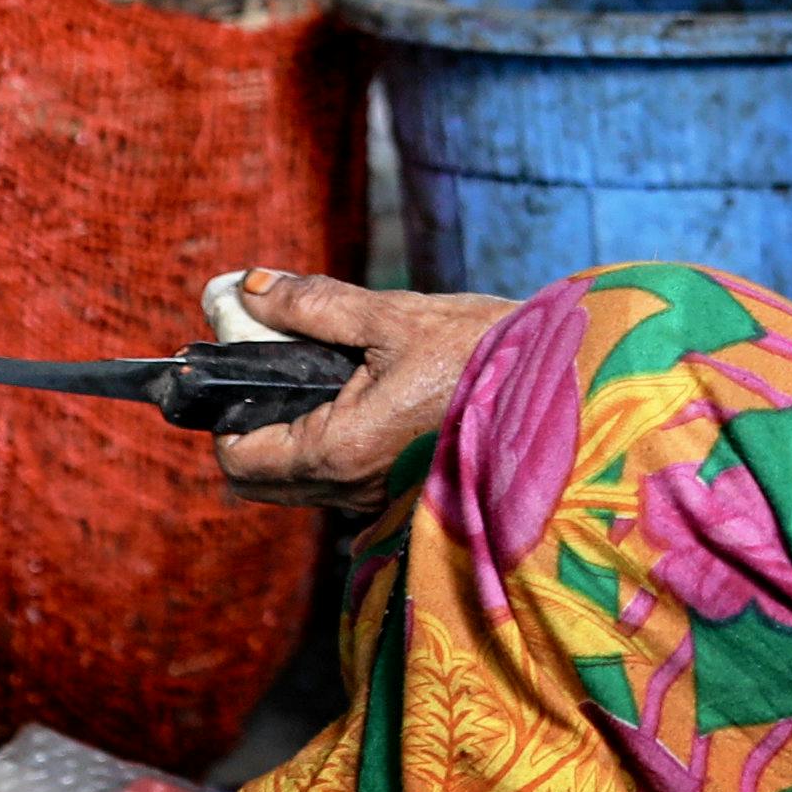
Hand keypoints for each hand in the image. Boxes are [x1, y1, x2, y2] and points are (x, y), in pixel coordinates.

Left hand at [206, 271, 516, 522]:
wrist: (566, 388)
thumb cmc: (484, 352)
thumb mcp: (392, 315)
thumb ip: (311, 304)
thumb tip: (247, 289)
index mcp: (339, 449)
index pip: (238, 457)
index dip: (226, 413)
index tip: (245, 368)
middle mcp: (354, 490)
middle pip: (258, 482)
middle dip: (253, 429)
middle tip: (280, 373)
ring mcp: (380, 501)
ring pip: (299, 485)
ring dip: (292, 439)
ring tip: (329, 380)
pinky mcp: (404, 497)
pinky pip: (339, 485)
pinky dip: (329, 449)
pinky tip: (363, 401)